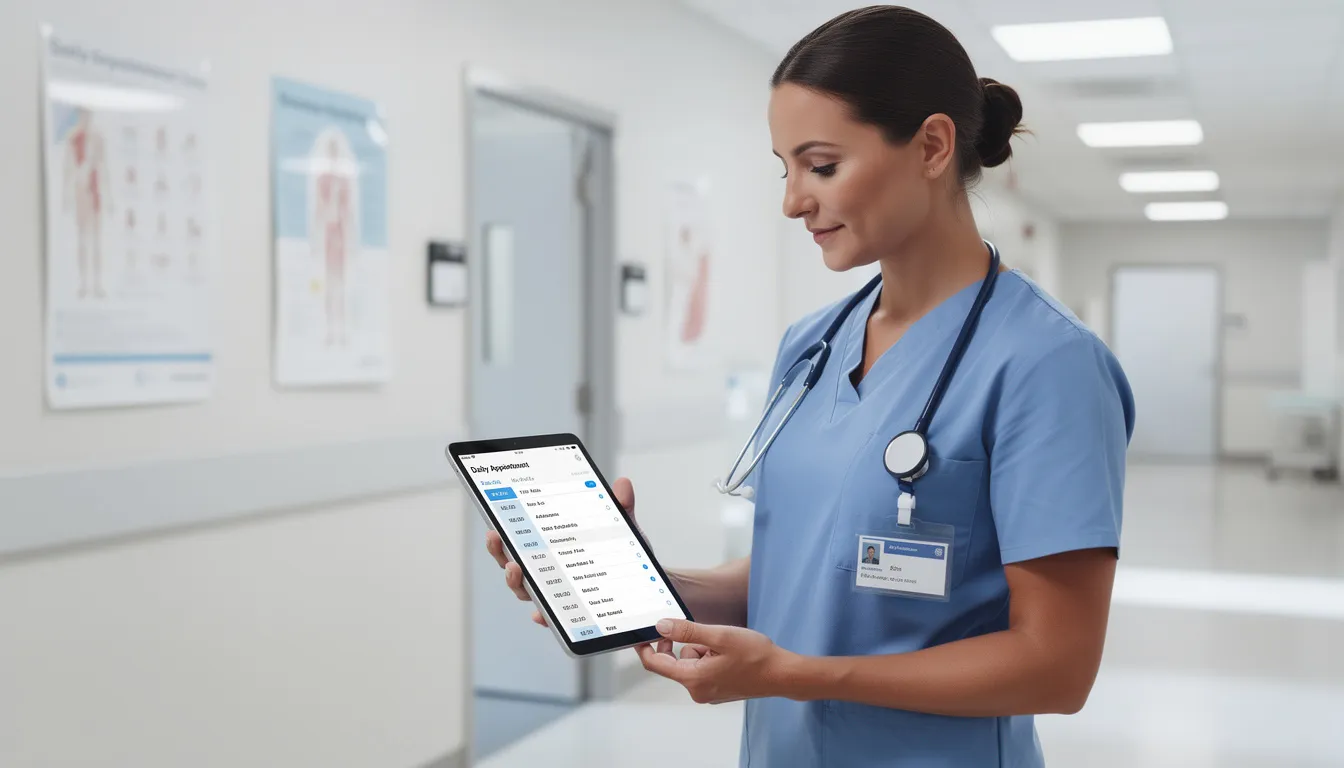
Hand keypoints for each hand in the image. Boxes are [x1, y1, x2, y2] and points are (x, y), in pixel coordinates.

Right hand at [485, 476, 641, 627]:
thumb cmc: (624, 558)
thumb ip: (621, 508)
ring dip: (515, 581)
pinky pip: (554, 621)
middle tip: (497, 537)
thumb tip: (622, 484)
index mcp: (555, 551)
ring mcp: (559, 597)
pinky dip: (545, 617)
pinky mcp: (573, 618)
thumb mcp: (623, 530)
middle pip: (516, 568)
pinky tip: (541, 614)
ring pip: (527, 593)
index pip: (523, 544)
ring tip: (516, 568)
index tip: (495, 526)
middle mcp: (551, 575)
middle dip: (500, 553)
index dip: (504, 538)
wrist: (646, 588)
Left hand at [635, 619, 793, 703]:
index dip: (646, 647)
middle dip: (687, 644)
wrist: (782, 674)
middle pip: (675, 662)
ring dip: (701, 650)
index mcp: (693, 679)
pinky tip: (729, 654)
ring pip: (691, 664)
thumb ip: (687, 632)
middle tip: (705, 633)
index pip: (657, 664)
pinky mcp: (717, 691)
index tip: (642, 634)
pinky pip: (702, 670)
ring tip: (725, 645)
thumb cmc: (756, 656)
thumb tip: (661, 627)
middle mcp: (697, 691)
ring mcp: (708, 693)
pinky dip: (710, 658)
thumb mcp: (719, 636)